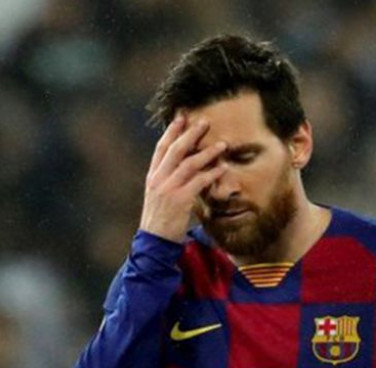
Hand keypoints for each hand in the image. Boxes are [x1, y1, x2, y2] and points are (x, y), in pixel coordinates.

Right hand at [139, 115, 227, 243]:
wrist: (154, 241)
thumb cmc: (160, 219)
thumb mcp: (158, 196)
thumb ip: (168, 180)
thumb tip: (183, 166)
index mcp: (152, 176)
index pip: (161, 148)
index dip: (171, 131)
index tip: (181, 118)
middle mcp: (158, 179)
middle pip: (175, 150)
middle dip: (190, 134)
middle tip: (204, 122)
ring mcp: (168, 189)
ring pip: (189, 163)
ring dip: (207, 152)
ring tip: (222, 145)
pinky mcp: (180, 200)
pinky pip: (199, 182)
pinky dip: (212, 174)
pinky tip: (223, 169)